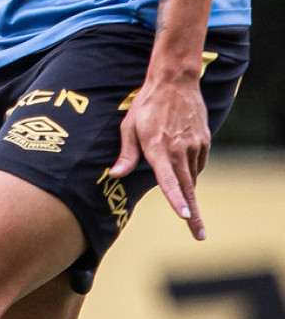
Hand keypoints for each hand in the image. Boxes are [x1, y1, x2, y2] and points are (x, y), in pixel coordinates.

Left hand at [111, 67, 212, 240]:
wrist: (175, 82)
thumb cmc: (146, 105)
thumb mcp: (129, 126)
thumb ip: (126, 153)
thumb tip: (115, 175)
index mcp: (158, 148)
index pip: (168, 179)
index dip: (175, 199)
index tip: (184, 216)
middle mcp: (179, 149)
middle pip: (188, 188)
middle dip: (193, 215)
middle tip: (199, 236)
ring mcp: (195, 145)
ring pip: (192, 176)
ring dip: (186, 184)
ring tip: (171, 167)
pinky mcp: (204, 141)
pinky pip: (198, 163)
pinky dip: (190, 167)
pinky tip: (180, 155)